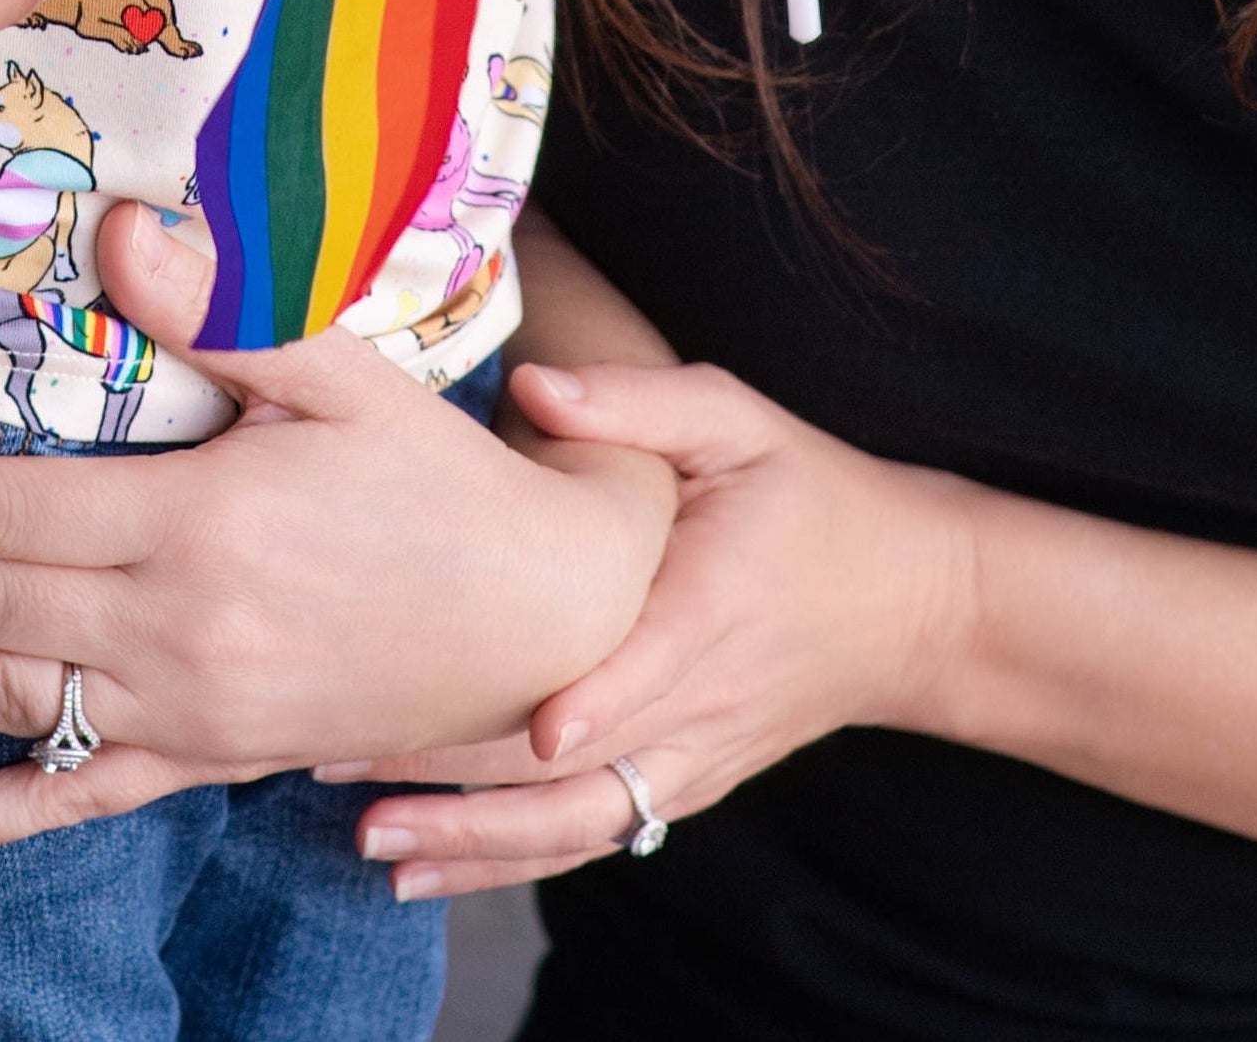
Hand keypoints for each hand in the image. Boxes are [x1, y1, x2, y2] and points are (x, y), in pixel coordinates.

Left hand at [0, 206, 677, 845]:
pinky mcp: (211, 761)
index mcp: (195, 522)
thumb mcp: (344, 369)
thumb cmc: (438, 478)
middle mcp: (174, 629)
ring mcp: (188, 711)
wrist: (542, 623)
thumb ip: (223, 311)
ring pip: (3, 698)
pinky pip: (82, 798)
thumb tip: (118, 228)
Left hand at [334, 356, 977, 898]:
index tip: (537, 729)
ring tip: (372, 840)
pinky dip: (510, 861)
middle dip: (465, 773)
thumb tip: (532, 385)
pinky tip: (425, 872)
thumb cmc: (807, 494)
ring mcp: (690, 757)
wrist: (910, 606)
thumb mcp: (738, 421)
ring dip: (474, 839)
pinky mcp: (680, 786)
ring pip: (578, 821)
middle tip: (345, 765)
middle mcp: (698, 701)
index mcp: (710, 604)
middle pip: (580, 758)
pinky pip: (591, 837)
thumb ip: (637, 403)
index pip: (654, 663)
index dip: (598, 701)